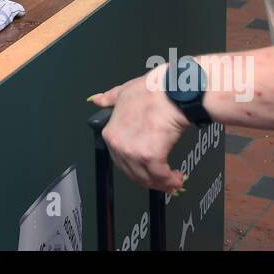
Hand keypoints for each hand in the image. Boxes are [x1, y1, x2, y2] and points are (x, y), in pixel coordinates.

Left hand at [89, 70, 188, 192]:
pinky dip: (170, 180)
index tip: (147, 168)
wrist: (171, 92)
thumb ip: (109, 99)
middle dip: (149, 179)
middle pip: (133, 173)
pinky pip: (159, 176)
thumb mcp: (124, 92)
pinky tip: (176, 178)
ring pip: (146, 178)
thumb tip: (97, 99)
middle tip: (163, 178)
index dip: (136, 168)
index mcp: (111, 133)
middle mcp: (119, 145)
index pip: (120, 161)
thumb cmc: (153, 92)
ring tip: (173, 179)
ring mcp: (133, 152)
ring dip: (161, 182)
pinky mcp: (150, 156)